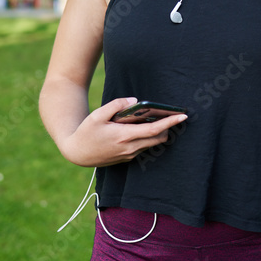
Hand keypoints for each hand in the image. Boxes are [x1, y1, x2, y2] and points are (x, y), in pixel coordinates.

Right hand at [60, 97, 187, 167]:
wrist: (77, 153)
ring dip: (158, 133)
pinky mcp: (126, 158)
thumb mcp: (98, 115)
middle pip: (158, 138)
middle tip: (172, 115)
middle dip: (168, 128)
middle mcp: (130, 148)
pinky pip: (144, 148)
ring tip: (157, 119)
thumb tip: (134, 101)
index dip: (170, 122)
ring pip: (152, 144)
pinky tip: (142, 128)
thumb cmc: (87, 132)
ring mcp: (129, 155)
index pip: (154, 130)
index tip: (183, 116)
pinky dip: (148, 138)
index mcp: (124, 136)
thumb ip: (116, 105)